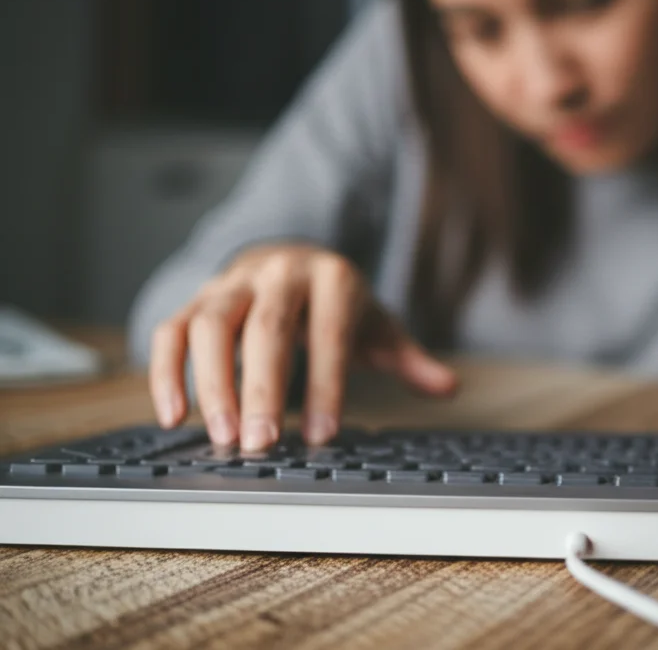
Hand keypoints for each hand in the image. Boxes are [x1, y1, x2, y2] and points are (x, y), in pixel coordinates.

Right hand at [148, 244, 457, 450]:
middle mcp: (279, 273)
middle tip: (261, 443)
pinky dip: (167, 371)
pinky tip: (173, 415)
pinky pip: (172, 330)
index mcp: (333, 278)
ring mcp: (233, 283)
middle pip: (266, 329)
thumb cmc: (336, 301)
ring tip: (221, 437)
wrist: (290, 254)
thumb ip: (407, 357)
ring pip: (211, 326)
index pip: (330, 334)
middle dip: (263, 389)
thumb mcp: (376, 322)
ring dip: (212, 383)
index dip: (327, 386)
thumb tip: (448, 386)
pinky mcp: (198, 297)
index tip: (323, 436)